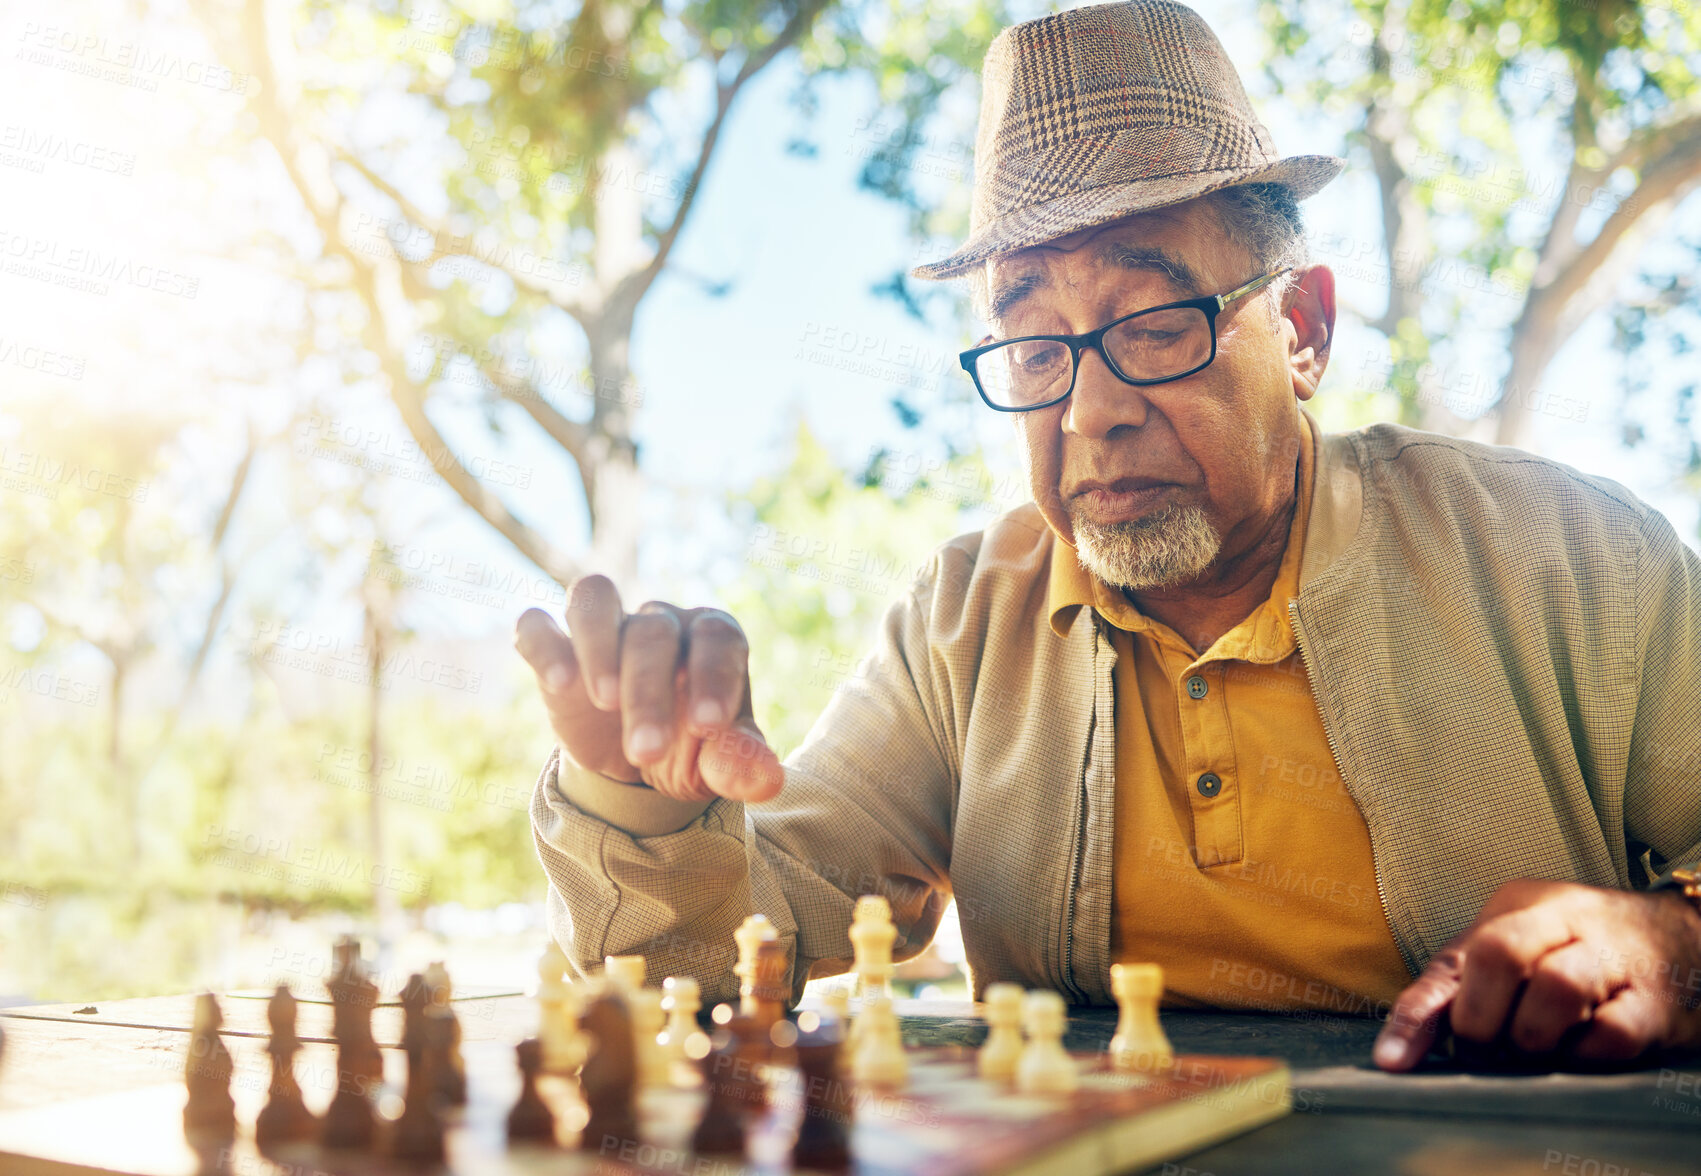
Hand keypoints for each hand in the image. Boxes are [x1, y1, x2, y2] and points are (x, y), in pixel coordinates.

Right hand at [513, 575, 784, 803]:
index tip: (707, 725)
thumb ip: (739, 765)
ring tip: (606, 701)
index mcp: (712, 638)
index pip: (717, 638)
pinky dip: (544, 643)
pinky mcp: (556, 646)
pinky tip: (560, 683)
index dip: (714, 676)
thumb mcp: (718, 765)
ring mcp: (607, 626)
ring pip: (595, 598)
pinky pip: (538, 624)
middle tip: (647, 751)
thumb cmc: (691, 748)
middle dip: (649, 694)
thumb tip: (767, 781)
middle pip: (653, 633)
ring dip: (598, 644)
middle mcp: (661, 620)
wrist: (639, 761)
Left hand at [1374, 879, 1700, 1070]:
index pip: (1453, 956)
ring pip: (1557, 986)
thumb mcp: (1510, 950)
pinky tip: (1579, 1052)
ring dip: (1533, 1035)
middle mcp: (1563, 920)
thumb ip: (1453, 990)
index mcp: (1517, 907)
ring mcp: (1612, 956)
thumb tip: (1397, 1052)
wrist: (1682, 940)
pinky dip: (1584, 1054)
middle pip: (1499, 952)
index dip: (1417, 1013)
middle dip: (1479, 1019)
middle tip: (1485, 1049)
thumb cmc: (1574, 951)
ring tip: (1534, 1048)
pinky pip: (1611, 1032)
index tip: (1392, 1062)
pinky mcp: (1653, 1001)